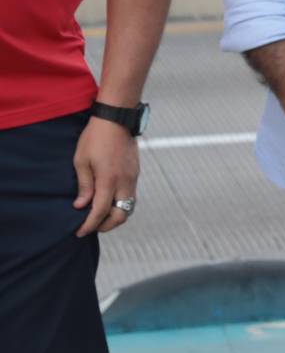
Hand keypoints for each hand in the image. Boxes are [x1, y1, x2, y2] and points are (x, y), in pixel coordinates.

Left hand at [73, 117, 138, 236]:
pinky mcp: (135, 173)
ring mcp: (133, 178)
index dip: (89, 224)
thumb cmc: (95, 138)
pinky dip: (120, 204)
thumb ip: (84, 186)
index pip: (100, 211)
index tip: (80, 232)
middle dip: (106, 225)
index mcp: (108, 180)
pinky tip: (108, 201)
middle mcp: (124, 182)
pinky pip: (130, 196)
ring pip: (129, 206)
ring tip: (100, 216)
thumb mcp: (81, 161)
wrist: (117, 120)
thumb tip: (81, 206)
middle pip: (121, 215)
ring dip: (115, 216)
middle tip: (91, 227)